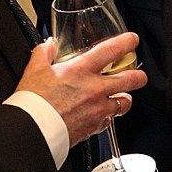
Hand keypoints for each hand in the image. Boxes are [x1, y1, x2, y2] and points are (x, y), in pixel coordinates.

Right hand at [18, 35, 148, 147]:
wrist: (32, 130)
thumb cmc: (34, 102)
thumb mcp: (34, 70)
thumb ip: (44, 53)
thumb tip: (49, 44)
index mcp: (81, 71)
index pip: (112, 50)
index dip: (127, 42)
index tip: (132, 40)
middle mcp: (95, 89)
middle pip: (131, 79)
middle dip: (139, 76)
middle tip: (138, 75)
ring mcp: (98, 109)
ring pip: (125, 103)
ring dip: (124, 99)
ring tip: (120, 97)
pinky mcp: (95, 127)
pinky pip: (109, 121)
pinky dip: (107, 118)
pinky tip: (100, 115)